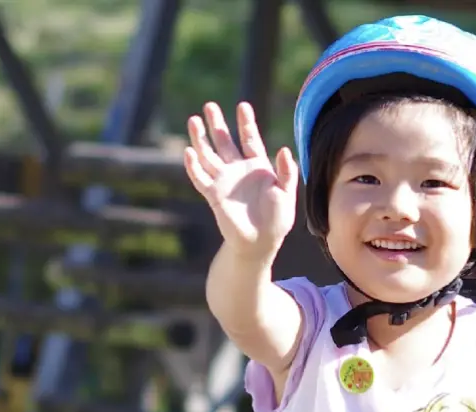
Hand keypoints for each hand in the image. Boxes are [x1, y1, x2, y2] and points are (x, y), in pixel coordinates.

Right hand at [184, 101, 297, 260]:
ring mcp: (224, 182)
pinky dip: (193, 166)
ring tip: (194, 120)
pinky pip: (201, 178)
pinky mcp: (214, 195)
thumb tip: (284, 150)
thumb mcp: (286, 193)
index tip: (242, 106)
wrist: (260, 242)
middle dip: (217, 124)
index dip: (246, 123)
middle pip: (224, 142)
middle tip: (209, 106)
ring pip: (208, 155)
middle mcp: (238, 171)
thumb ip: (287, 172)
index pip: (250, 139)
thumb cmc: (277, 219)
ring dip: (200, 139)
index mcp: (257, 167)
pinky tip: (188, 152)